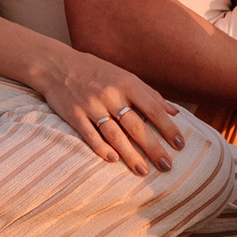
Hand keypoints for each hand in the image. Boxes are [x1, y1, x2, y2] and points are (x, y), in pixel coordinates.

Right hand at [33, 46, 184, 173]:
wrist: (57, 65)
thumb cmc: (96, 71)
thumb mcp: (125, 76)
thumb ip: (150, 94)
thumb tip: (175, 112)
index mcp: (127, 83)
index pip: (154, 109)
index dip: (168, 128)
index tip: (180, 145)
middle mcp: (111, 94)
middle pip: (136, 125)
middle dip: (153, 148)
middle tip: (167, 166)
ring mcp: (91, 105)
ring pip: (114, 134)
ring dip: (130, 154)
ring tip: (143, 171)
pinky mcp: (73, 114)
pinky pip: (89, 134)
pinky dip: (101, 148)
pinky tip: (113, 160)